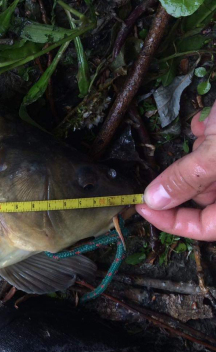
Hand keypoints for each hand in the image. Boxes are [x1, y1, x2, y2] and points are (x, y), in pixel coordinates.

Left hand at [136, 110, 215, 240]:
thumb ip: (187, 179)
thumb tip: (155, 200)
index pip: (208, 228)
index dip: (173, 222)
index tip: (143, 208)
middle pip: (208, 199)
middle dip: (187, 180)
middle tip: (173, 164)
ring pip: (210, 172)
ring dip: (199, 155)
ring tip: (208, 134)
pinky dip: (208, 137)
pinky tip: (209, 123)